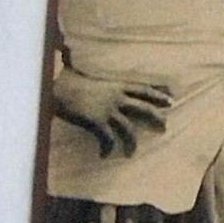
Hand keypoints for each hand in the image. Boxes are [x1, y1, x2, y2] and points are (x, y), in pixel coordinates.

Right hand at [51, 69, 169, 156]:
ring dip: (131, 143)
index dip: (158, 95)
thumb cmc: (66, 81)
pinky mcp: (97, 121)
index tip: (171, 100)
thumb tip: (84, 67)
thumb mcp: (88, 77)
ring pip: (128, 130)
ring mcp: (107, 110)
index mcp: (116, 86)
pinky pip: (107, 139)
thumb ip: (97, 80)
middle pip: (144, 109)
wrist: (53, 87)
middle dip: (157, 118)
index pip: (143, 90)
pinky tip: (104, 155)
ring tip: (130, 153)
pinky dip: (107, 149)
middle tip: (164, 127)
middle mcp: (116, 97)